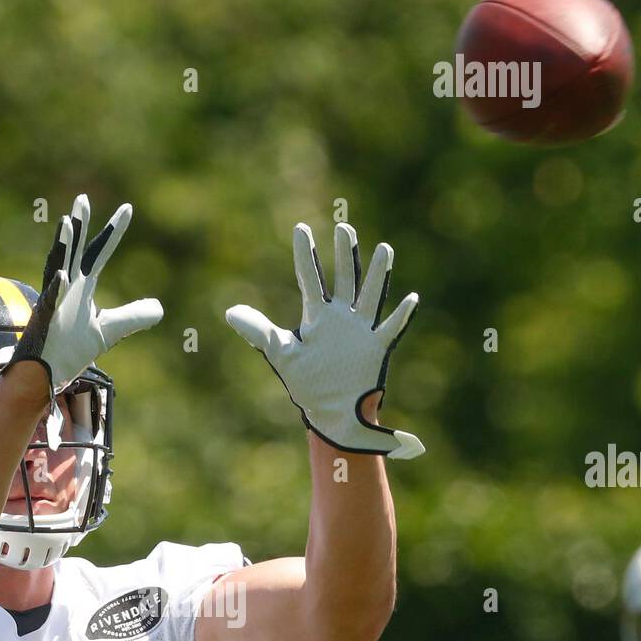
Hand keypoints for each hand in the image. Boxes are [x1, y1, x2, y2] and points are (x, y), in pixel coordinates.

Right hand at [9, 194, 162, 392]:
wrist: (43, 374)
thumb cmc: (69, 349)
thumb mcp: (108, 331)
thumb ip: (132, 317)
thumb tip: (159, 308)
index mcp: (80, 286)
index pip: (98, 252)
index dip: (113, 232)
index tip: (128, 209)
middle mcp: (65, 288)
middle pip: (73, 251)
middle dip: (78, 225)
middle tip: (83, 199)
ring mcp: (52, 303)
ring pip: (56, 269)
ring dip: (62, 248)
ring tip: (68, 224)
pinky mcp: (43, 323)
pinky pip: (49, 304)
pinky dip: (55, 290)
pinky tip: (63, 277)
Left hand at [226, 221, 421, 457]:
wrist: (331, 412)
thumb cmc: (307, 383)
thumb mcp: (281, 353)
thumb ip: (258, 331)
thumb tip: (230, 312)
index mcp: (318, 316)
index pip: (310, 278)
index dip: (305, 255)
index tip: (300, 229)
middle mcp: (341, 317)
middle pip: (345, 279)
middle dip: (344, 255)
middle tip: (344, 228)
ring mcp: (360, 330)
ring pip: (370, 295)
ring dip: (376, 275)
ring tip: (383, 249)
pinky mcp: (376, 348)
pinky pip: (391, 328)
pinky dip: (401, 315)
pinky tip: (411, 297)